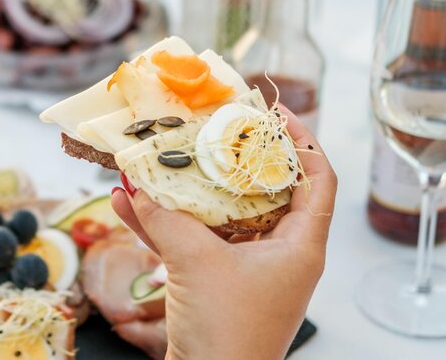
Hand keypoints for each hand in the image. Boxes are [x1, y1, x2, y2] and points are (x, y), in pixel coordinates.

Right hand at [111, 107, 336, 359]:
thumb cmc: (227, 332)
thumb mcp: (196, 261)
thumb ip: (166, 218)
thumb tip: (137, 186)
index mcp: (300, 246)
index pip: (319, 179)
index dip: (301, 140)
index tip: (273, 112)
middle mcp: (281, 256)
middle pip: (265, 190)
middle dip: (229, 158)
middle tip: (209, 127)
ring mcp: (249, 273)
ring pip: (220, 216)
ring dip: (185, 191)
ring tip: (156, 160)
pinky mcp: (218, 289)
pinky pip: (193, 244)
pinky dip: (164, 225)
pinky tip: (126, 204)